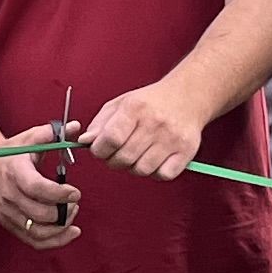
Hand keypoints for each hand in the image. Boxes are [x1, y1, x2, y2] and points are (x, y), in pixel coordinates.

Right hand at [0, 136, 81, 250]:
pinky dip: (52, 241)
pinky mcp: (8, 223)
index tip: (75, 193)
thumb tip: (76, 127)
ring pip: (37, 231)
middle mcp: (8, 195)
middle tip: (75, 203)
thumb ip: (53, 133)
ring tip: (71, 215)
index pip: (37, 188)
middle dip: (63, 212)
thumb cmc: (10, 151)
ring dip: (60, 229)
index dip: (59, 194)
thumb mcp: (30, 138)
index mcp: (14, 172)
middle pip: (39, 214)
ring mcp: (7, 212)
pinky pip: (32, 240)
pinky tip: (68, 232)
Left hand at [80, 78, 213, 182]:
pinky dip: (155, 172)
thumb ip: (100, 124)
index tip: (100, 150)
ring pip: (142, 170)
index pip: (110, 138)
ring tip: (137, 155)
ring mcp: (172, 138)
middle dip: (114, 161)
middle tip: (117, 154)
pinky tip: (154, 160)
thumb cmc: (150, 102)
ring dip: (134, 167)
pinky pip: (163, 175)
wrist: (187, 96)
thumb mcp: (120, 104)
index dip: (99, 150)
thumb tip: (84, 142)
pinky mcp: (187, 151)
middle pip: (124, 158)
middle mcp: (155, 123)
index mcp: (135, 108)